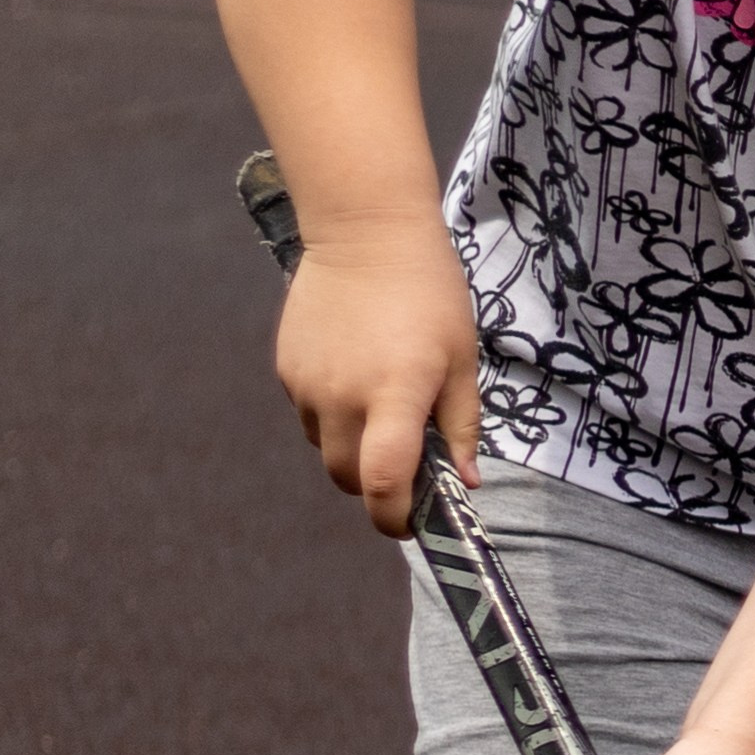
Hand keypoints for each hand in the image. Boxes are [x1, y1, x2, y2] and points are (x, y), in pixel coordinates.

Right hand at [274, 220, 481, 534]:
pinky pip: (311, 416)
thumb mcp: (461, 361)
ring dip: (354, 447)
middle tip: (406, 458)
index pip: (385, 483)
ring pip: (328, 450)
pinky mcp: (287, 370)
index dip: (396, 519)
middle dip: (377, 485)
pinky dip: (333, 415)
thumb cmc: (430, 295)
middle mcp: (344, 397)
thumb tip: (467, 484)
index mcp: (395, 395)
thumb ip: (461, 426)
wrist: (365, 232)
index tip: (412, 522)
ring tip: (381, 400)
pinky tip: (355, 371)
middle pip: (350, 479)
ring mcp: (308, 385)